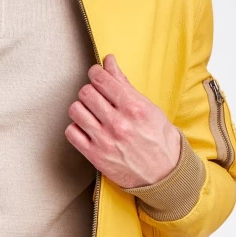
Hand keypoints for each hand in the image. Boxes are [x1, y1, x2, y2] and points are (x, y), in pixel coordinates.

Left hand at [65, 53, 181, 188]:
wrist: (164, 174)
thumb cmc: (159, 139)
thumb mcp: (149, 107)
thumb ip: (125, 84)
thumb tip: (109, 62)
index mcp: (134, 108)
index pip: (102, 79)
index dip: (95, 72)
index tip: (96, 74)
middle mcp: (118, 123)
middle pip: (86, 92)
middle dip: (90, 90)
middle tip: (96, 95)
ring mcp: (104, 140)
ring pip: (75, 110)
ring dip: (81, 107)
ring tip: (91, 112)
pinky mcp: (95, 156)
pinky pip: (71, 132)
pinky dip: (76, 127)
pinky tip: (86, 128)